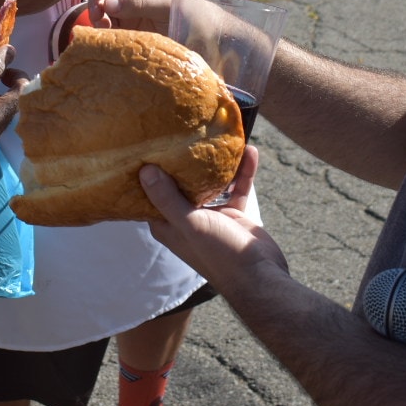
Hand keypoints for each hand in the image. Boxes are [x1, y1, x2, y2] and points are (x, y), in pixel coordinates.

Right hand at [86, 0, 186, 32]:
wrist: (202, 34)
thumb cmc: (188, 11)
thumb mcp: (165, 5)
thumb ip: (138, 3)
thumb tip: (107, 4)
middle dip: (97, 1)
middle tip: (97, 17)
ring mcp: (128, 3)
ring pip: (103, 6)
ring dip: (98, 16)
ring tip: (103, 29)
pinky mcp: (127, 22)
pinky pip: (109, 22)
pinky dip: (104, 28)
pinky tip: (107, 35)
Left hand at [140, 145, 288, 284]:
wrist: (261, 277)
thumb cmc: (220, 255)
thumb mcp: (189, 224)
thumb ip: (167, 199)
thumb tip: (144, 170)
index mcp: (168, 224)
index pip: (151, 193)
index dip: (147, 172)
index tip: (146, 143)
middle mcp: (186, 218)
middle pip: (181, 182)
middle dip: (182, 159)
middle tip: (181, 128)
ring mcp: (211, 215)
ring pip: (210, 181)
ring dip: (216, 162)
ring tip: (218, 136)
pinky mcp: (234, 213)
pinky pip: (236, 185)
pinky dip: (242, 170)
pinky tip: (249, 150)